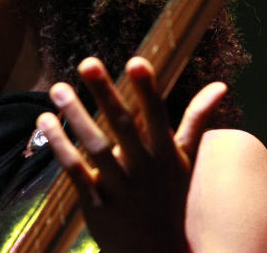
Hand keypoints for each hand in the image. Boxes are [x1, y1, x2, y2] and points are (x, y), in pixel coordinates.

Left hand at [37, 56, 226, 252]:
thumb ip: (197, 120)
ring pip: (95, 146)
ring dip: (76, 116)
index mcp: (166, 155)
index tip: (137, 62)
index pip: (158, 116)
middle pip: (123, 126)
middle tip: (87, 62)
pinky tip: (45, 121)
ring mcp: (120, 188)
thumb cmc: (171, 199)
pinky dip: (60, 146)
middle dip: (106, 93)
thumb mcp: (185, 160)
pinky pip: (75, 171)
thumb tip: (221, 86)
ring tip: (58, 87)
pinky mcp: (96, 205)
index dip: (147, 90)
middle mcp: (144, 169)